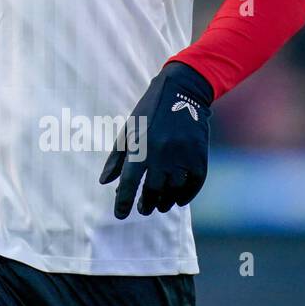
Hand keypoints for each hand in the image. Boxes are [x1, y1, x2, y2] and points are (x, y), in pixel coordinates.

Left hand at [99, 61, 213, 218]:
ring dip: (165, 202)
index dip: (124, 201)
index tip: (120, 214)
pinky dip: (186, 195)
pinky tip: (179, 199)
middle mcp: (161, 153)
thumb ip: (116, 158)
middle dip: (146, 203)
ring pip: (173, 190)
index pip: (129, 182)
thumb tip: (105, 182)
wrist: (182, 91)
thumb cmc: (150, 112)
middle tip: (144, 209)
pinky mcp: (199, 156)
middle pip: (153, 190)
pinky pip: (194, 184)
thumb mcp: (128, 130)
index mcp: (140, 146)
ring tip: (160, 205)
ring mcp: (182, 155)